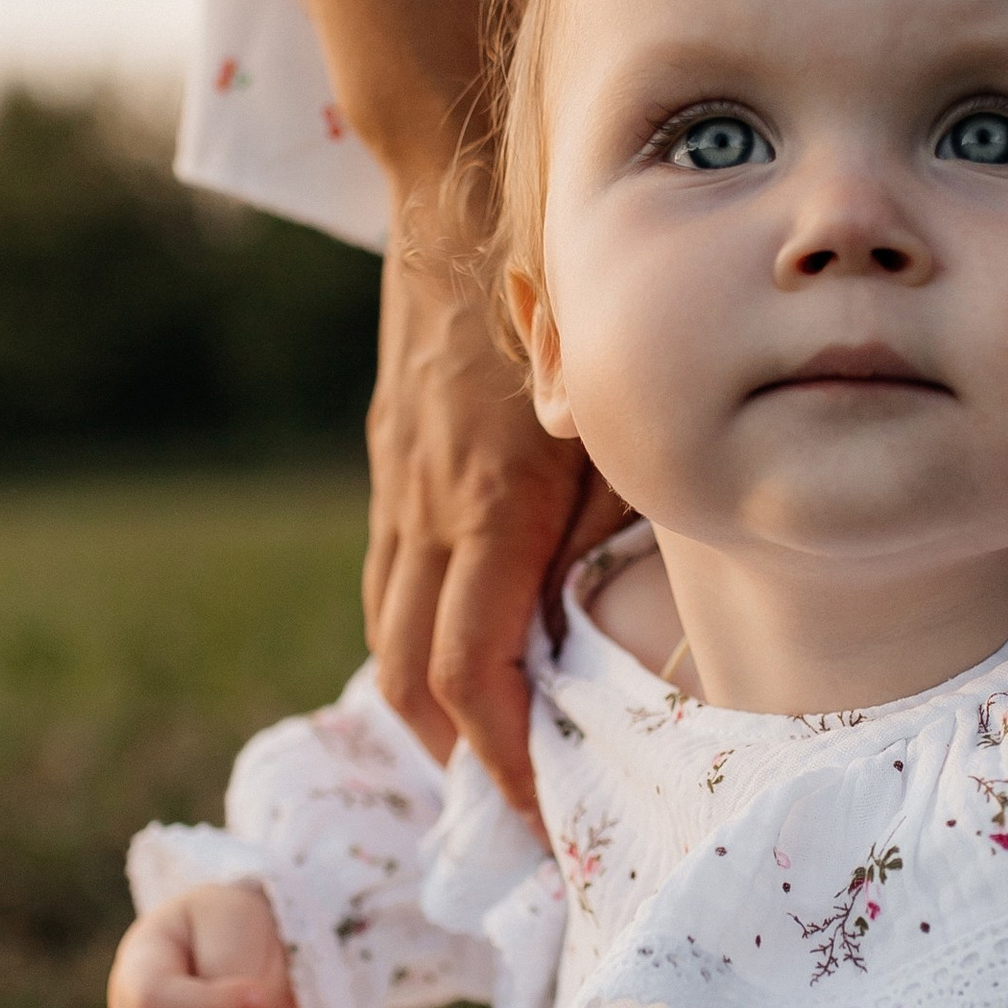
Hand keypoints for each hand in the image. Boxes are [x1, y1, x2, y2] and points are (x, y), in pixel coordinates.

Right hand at [362, 219, 625, 817]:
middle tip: (520, 813)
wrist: (453, 193)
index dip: (506, 762)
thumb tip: (619, 632)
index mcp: (489, 507)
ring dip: (431, 708)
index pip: (471, 676)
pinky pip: (391, 576)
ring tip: (492, 757)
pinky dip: (419, 635)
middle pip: (408, 679)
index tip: (548, 814)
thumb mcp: (618, 420)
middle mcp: (425, 508)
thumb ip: (612, 524)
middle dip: (459, 760)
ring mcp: (396, 484)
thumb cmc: (568, 298)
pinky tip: (465, 651)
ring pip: (388, 630)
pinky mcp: (390, 460)